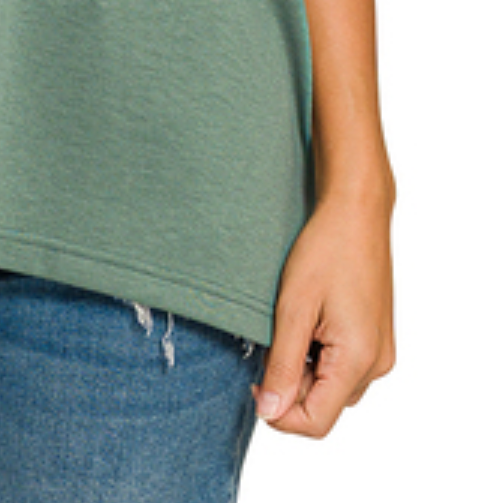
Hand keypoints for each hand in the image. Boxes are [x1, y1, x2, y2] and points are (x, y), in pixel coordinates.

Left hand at [253, 190, 394, 436]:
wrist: (357, 211)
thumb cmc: (325, 249)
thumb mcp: (293, 308)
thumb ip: (282, 365)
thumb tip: (270, 413)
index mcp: (359, 361)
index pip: (316, 421)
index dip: (279, 413)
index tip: (253, 383)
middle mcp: (377, 364)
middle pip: (324, 405)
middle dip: (290, 385)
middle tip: (269, 341)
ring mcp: (380, 352)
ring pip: (332, 386)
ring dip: (304, 369)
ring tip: (291, 324)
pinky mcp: (376, 339)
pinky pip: (343, 366)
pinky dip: (319, 355)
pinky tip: (308, 320)